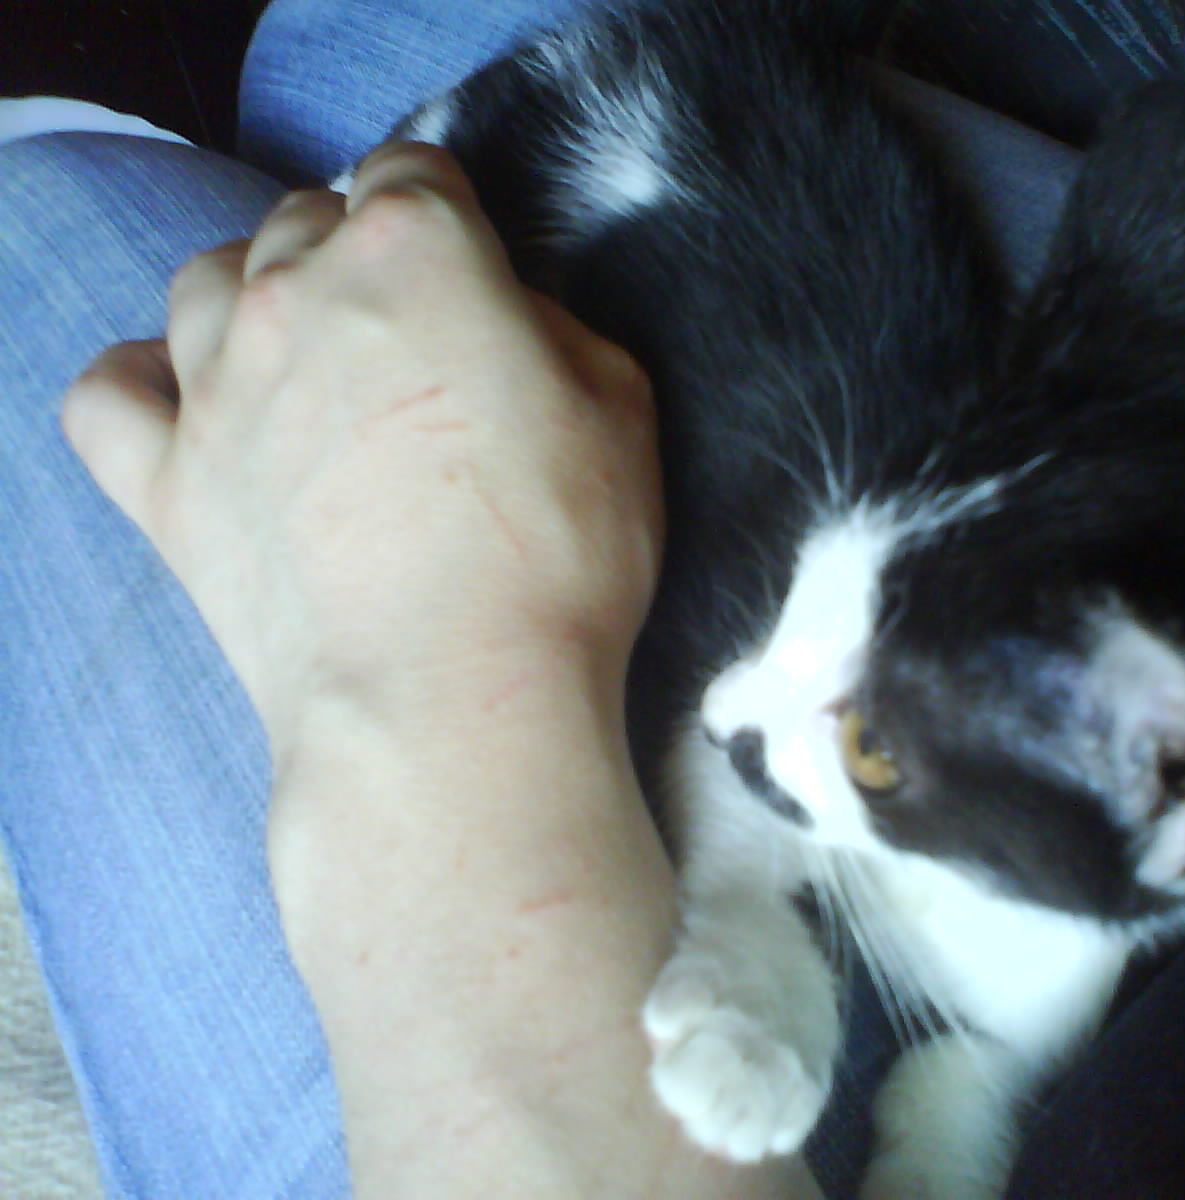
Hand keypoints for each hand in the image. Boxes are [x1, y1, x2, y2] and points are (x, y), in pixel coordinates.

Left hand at [62, 142, 661, 764]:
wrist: (452, 698)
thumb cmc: (558, 553)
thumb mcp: (621, 408)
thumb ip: (555, 327)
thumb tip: (505, 320)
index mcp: (414, 252)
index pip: (413, 169)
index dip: (449, 208)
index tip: (470, 262)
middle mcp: (296, 292)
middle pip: (306, 219)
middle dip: (356, 253)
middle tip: (409, 332)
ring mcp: (215, 387)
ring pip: (206, 281)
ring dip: (258, 296)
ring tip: (305, 355)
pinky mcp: (166, 484)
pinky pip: (107, 393)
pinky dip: (143, 383)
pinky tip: (189, 403)